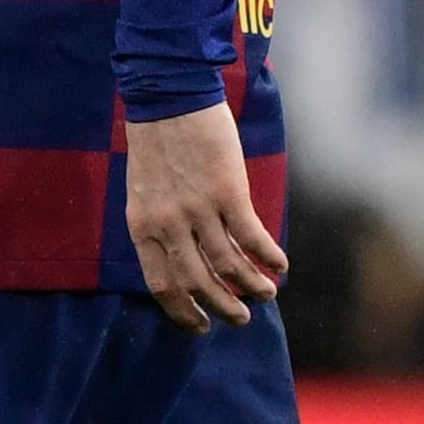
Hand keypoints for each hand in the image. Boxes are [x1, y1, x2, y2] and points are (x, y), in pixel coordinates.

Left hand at [125, 102, 285, 331]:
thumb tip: (186, 258)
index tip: (200, 326)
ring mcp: (198, 210)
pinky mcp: (227, 192)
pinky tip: (280, 263)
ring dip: (252, 286)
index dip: (183, 311)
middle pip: (198, 284)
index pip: (162, 285)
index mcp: (143, 227)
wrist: (169, 97)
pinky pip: (252, 237)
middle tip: (241, 318)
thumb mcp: (145, 192)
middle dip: (223, 308)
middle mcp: (169, 225)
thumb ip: (160, 226)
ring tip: (267, 294)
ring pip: (229, 267)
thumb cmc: (157, 142)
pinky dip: (269, 256)